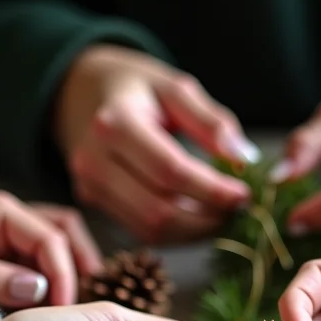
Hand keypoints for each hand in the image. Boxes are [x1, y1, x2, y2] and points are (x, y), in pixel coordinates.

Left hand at [0, 193, 102, 306]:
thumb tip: (38, 290)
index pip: (50, 239)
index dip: (64, 275)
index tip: (63, 310)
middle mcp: (11, 217)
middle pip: (66, 232)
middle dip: (81, 265)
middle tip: (84, 303)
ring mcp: (9, 234)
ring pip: (60, 244)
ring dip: (73, 269)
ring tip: (79, 302)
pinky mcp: (5, 253)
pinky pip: (42, 261)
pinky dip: (56, 278)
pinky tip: (58, 302)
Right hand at [56, 44, 256, 243]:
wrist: (76, 92)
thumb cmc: (134, 87)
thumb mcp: (174, 88)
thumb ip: (211, 122)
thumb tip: (244, 158)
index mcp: (115, 122)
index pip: (170, 171)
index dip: (211, 190)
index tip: (244, 195)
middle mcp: (95, 160)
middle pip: (158, 210)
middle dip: (205, 219)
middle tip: (238, 211)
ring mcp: (89, 186)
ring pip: (149, 230)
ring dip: (193, 232)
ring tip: (221, 216)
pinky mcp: (92, 202)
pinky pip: (140, 230)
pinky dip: (175, 232)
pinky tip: (197, 218)